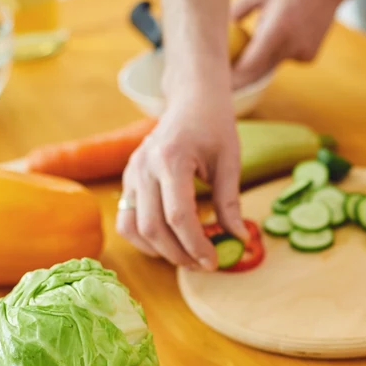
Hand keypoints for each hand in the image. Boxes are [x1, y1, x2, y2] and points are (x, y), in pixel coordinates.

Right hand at [118, 92, 244, 268]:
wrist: (191, 100)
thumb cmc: (214, 127)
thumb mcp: (230, 162)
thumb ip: (230, 202)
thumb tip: (238, 239)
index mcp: (172, 160)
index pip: (179, 216)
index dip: (196, 245)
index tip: (214, 262)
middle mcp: (145, 167)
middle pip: (153, 227)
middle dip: (179, 254)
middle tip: (204, 265)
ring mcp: (131, 173)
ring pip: (133, 228)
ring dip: (159, 251)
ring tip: (188, 257)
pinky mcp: (127, 180)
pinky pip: (127, 219)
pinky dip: (145, 239)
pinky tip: (169, 244)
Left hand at [228, 0, 345, 88]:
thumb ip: (237, 10)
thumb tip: (217, 29)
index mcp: (278, 30)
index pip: (250, 65)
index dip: (232, 78)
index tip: (217, 83)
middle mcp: (292, 48)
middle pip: (258, 72)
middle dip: (240, 77)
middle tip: (221, 81)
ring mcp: (303, 55)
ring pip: (271, 65)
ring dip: (260, 58)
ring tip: (269, 28)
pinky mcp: (309, 57)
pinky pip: (284, 59)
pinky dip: (277, 51)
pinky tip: (286, 29)